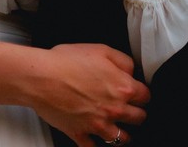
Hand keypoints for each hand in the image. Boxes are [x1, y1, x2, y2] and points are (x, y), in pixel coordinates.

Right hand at [30, 43, 148, 146]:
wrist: (41, 77)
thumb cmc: (66, 62)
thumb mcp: (101, 49)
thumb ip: (123, 61)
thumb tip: (132, 70)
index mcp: (122, 87)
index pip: (146, 96)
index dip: (142, 94)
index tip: (138, 94)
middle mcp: (114, 109)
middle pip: (139, 118)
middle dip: (136, 113)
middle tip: (131, 110)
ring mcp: (98, 124)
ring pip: (121, 138)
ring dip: (122, 133)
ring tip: (119, 129)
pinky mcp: (80, 134)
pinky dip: (95, 145)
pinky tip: (95, 140)